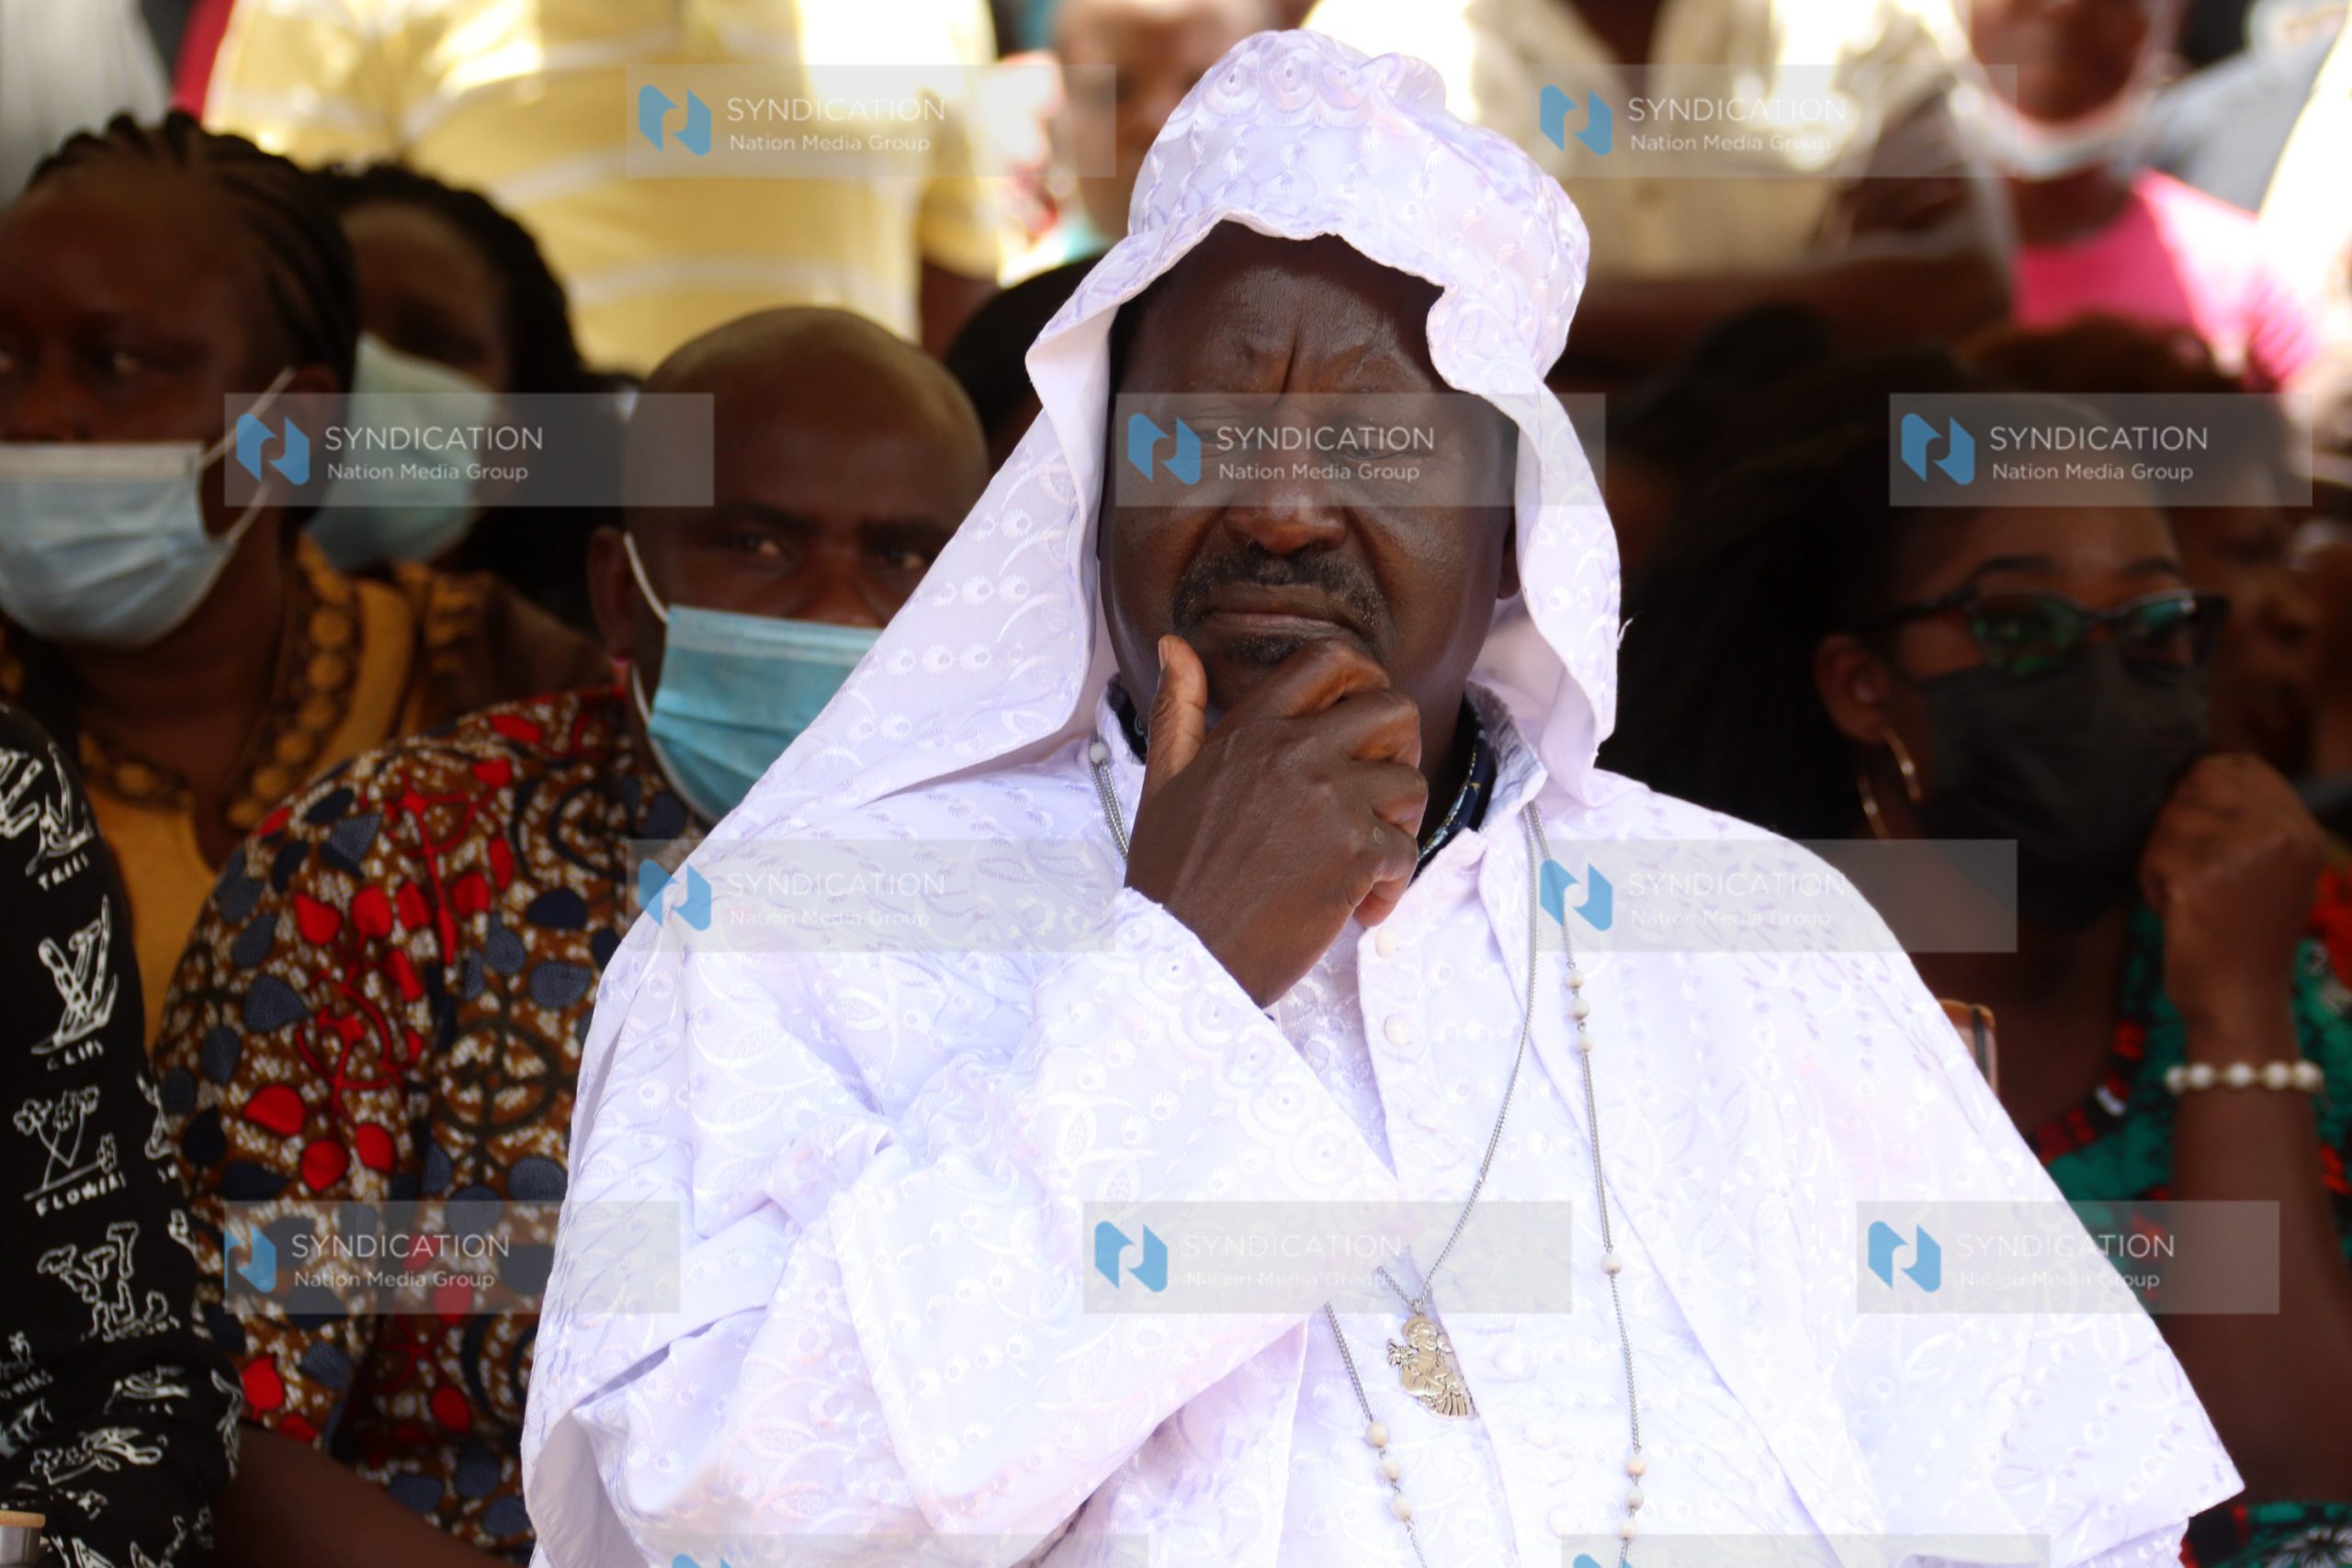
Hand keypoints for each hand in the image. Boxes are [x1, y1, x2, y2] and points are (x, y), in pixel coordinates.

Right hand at [1123, 634, 1426, 1005]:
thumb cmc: (1170, 877)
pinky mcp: (1355, 852)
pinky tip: (1355, 907)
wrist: (1179, 956)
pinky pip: (1406, 851)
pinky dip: (1389, 886)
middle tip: (1382, 789)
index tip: (1365, 716)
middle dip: (1402, 745)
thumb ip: (1177, 708)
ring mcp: (1330, 800)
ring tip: (1366, 859)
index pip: (1329, 660)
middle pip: (1394, 708)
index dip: (1365, 676)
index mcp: (1251, 730)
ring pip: (1411, 782)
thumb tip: (1175, 645)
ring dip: (1400, 823)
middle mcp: (1295, 753)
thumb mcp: (1163, 780)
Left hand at [2140, 754, 2323, 1037]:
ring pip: (2169, 817)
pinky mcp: (2201, 876)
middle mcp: (2279, 833)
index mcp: (2300, 830)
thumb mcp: (2273, 870)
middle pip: (2198, 782)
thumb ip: (2252, 820)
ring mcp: (2242, 852)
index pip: (2242, 764)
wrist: (2239, 1000)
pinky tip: (2175, 909)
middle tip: (2186, 864)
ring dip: (2161, 853)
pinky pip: (2151, 853)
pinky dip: (2150, 881)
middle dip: (2176, 819)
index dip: (2204, 780)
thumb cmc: (2244, 936)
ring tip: (2185, 891)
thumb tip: (2198, 768)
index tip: (2195, 818)